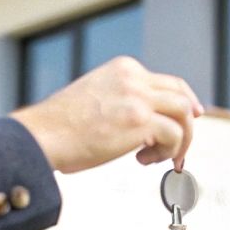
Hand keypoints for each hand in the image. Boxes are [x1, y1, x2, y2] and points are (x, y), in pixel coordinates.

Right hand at [11, 56, 202, 172]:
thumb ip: (122, 100)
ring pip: (184, 114)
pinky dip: (166, 152)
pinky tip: (143, 160)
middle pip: (181, 95)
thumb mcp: (96, 97)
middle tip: (182, 147)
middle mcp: (133, 77)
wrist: (41, 136)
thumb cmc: (60, 126)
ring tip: (161, 158)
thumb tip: (145, 123)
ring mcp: (137, 97)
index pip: (167, 82)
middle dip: (189, 123)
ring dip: (179, 141)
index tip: (187, 120)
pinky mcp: (139, 120)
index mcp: (122, 69)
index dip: (182, 103)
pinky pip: (174, 135)